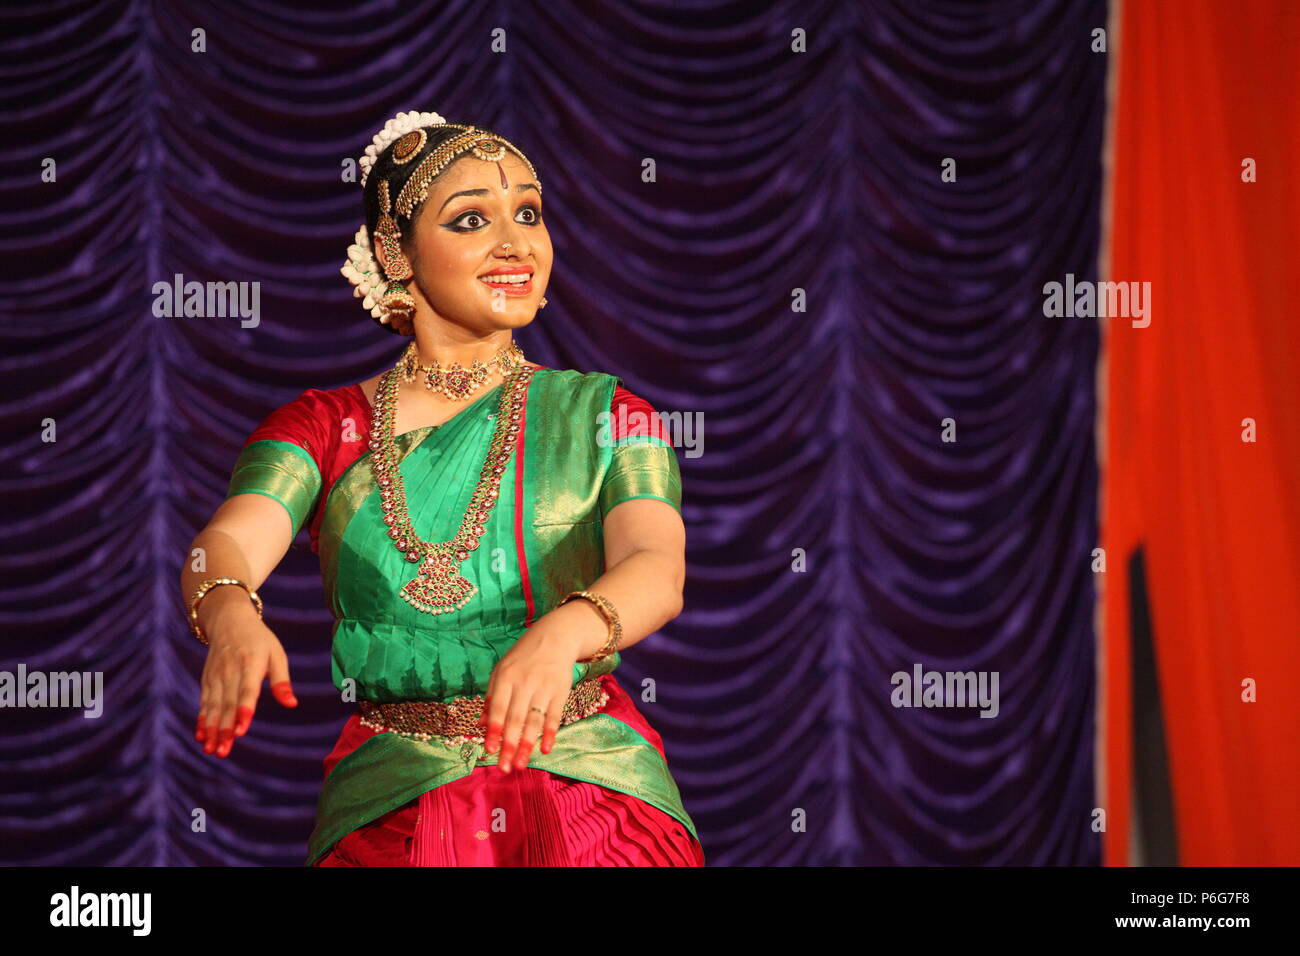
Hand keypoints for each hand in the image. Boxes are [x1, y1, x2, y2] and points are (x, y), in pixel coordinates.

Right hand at [195, 592, 296, 758]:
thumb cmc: (259, 640)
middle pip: (227, 703)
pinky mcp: (207, 680)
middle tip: (223, 751)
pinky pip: (204, 702)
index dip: (244, 710)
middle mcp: (230, 670)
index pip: (247, 690)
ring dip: (212, 729)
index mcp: (251, 663)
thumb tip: (291, 704)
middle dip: (224, 729)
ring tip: (212, 750)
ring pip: (213, 706)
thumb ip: (281, 681)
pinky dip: (202, 720)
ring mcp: (216, 676)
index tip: (241, 729)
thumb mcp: (276, 654)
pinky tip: (201, 736)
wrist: (229, 620)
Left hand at [478, 620, 583, 772]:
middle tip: (503, 768)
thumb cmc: (524, 656)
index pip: (498, 709)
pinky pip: (554, 716)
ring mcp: (544, 687)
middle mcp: (524, 682)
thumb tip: (480, 724)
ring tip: (521, 765)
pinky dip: (550, 733)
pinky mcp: (561, 691)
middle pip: (515, 719)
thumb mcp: (502, 670)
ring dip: (527, 745)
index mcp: (505, 677)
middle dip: (509, 745)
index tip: (489, 750)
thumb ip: (492, 696)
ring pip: (534, 721)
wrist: (556, 636)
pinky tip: (546, 749)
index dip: (493, 731)